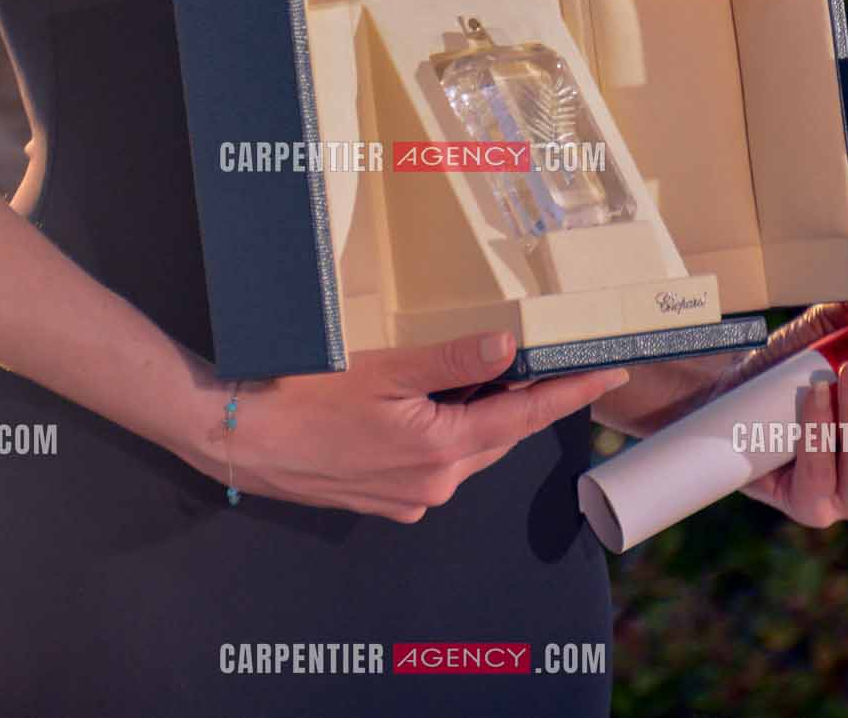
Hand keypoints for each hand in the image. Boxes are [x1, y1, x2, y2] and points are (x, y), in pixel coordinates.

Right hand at [186, 330, 629, 521]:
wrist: (234, 435)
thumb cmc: (301, 396)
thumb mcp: (383, 369)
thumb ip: (450, 361)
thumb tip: (508, 350)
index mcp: (441, 452)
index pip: (524, 418)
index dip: (570, 393)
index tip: (612, 375)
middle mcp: (433, 484)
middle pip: (496, 434)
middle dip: (523, 398)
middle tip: (555, 359)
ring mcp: (407, 496)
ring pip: (464, 446)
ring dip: (479, 411)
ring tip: (490, 371)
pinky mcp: (382, 497)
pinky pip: (433, 459)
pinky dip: (443, 428)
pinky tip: (430, 397)